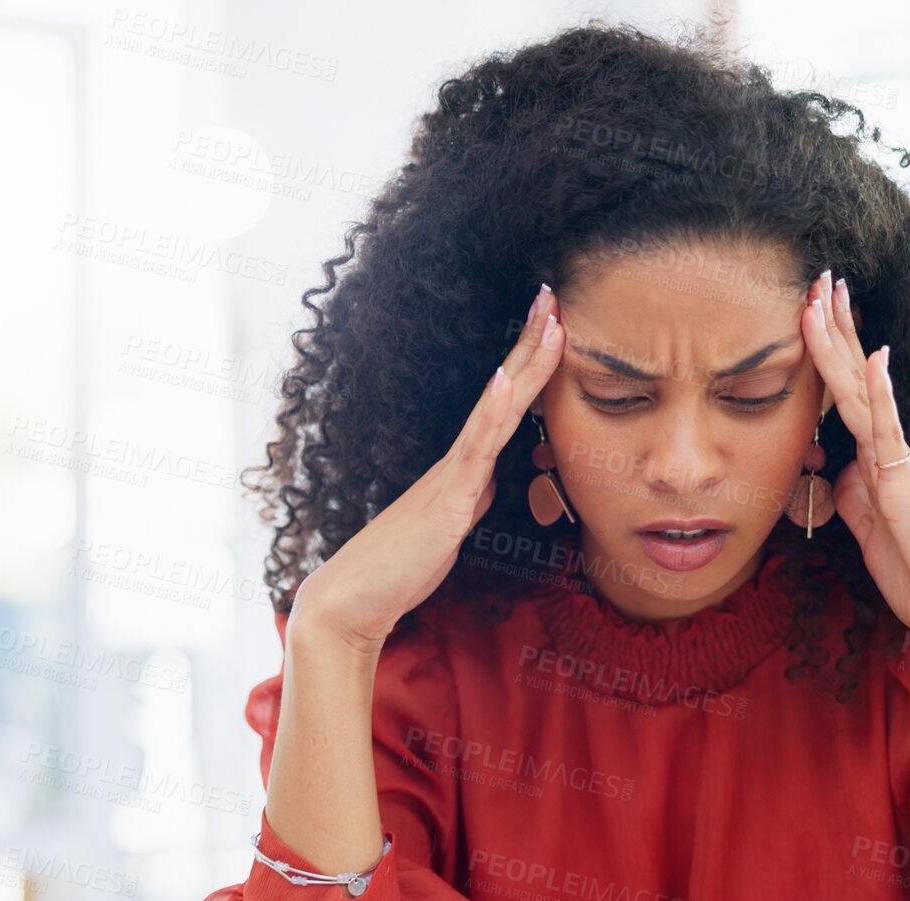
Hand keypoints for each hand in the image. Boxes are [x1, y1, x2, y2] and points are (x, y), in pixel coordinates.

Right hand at [292, 284, 565, 652]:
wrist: (358, 598)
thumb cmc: (403, 565)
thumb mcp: (454, 523)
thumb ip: (474, 495)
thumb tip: (496, 477)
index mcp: (465, 464)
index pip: (505, 402)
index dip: (529, 362)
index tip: (552, 321)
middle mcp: (460, 458)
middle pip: (503, 390)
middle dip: (530, 342)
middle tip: (552, 292)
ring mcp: (453, 474)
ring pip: (496, 409)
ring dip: (522, 362)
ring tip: (545, 319)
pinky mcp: (448, 500)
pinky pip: (474, 451)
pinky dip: (491, 413)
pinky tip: (504, 381)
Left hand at [800, 271, 909, 660]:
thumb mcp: (870, 531)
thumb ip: (852, 498)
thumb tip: (833, 475)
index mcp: (879, 461)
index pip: (846, 394)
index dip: (828, 351)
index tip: (810, 307)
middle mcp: (891, 452)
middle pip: (854, 378)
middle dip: (834, 326)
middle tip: (819, 274)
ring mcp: (899, 466)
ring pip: (863, 394)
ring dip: (843, 344)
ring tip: (829, 295)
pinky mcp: (907, 489)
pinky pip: (890, 435)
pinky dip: (881, 395)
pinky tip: (875, 358)